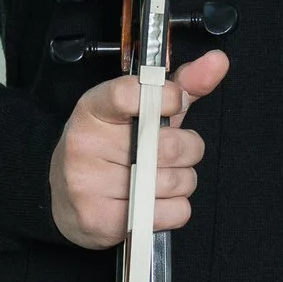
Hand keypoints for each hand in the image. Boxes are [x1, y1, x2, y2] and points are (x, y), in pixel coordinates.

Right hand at [48, 50, 228, 249]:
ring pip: (176, 181)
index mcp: (93, 109)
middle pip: (170, 145)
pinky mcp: (100, 219)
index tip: (177, 104)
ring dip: (181, 182)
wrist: (65, 198)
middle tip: (172, 152)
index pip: (132, 94)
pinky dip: (174, 210)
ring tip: (158, 180)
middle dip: (187, 149)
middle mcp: (86, 144)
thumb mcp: (141, 112)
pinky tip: (153, 204)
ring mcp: (89, 183)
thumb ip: (181, 86)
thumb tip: (218, 62)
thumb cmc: (110, 150)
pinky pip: (172, 212)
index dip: (169, 98)